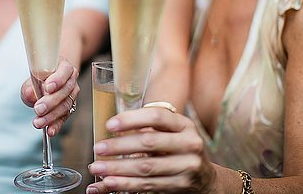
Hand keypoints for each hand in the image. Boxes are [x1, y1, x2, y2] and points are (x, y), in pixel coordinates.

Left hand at [20, 57, 78, 136]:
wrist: (48, 79)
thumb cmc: (39, 76)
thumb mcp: (31, 78)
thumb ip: (30, 85)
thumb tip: (30, 94)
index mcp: (63, 66)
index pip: (65, 71)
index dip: (58, 79)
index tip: (47, 87)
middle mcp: (71, 80)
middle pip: (65, 91)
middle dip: (51, 102)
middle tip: (38, 109)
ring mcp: (72, 94)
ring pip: (65, 106)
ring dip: (51, 116)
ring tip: (38, 122)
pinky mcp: (69, 108)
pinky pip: (64, 117)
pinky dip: (56, 125)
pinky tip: (50, 131)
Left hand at [86, 106, 214, 193]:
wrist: (206, 178)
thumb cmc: (178, 148)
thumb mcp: (171, 132)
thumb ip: (148, 127)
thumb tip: (111, 128)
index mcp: (184, 125)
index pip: (156, 117)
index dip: (131, 119)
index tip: (109, 124)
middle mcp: (189, 143)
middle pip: (149, 143)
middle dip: (119, 146)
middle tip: (98, 148)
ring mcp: (187, 166)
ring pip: (146, 167)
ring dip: (117, 169)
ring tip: (97, 168)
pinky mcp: (180, 186)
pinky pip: (147, 186)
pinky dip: (124, 184)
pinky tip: (108, 183)